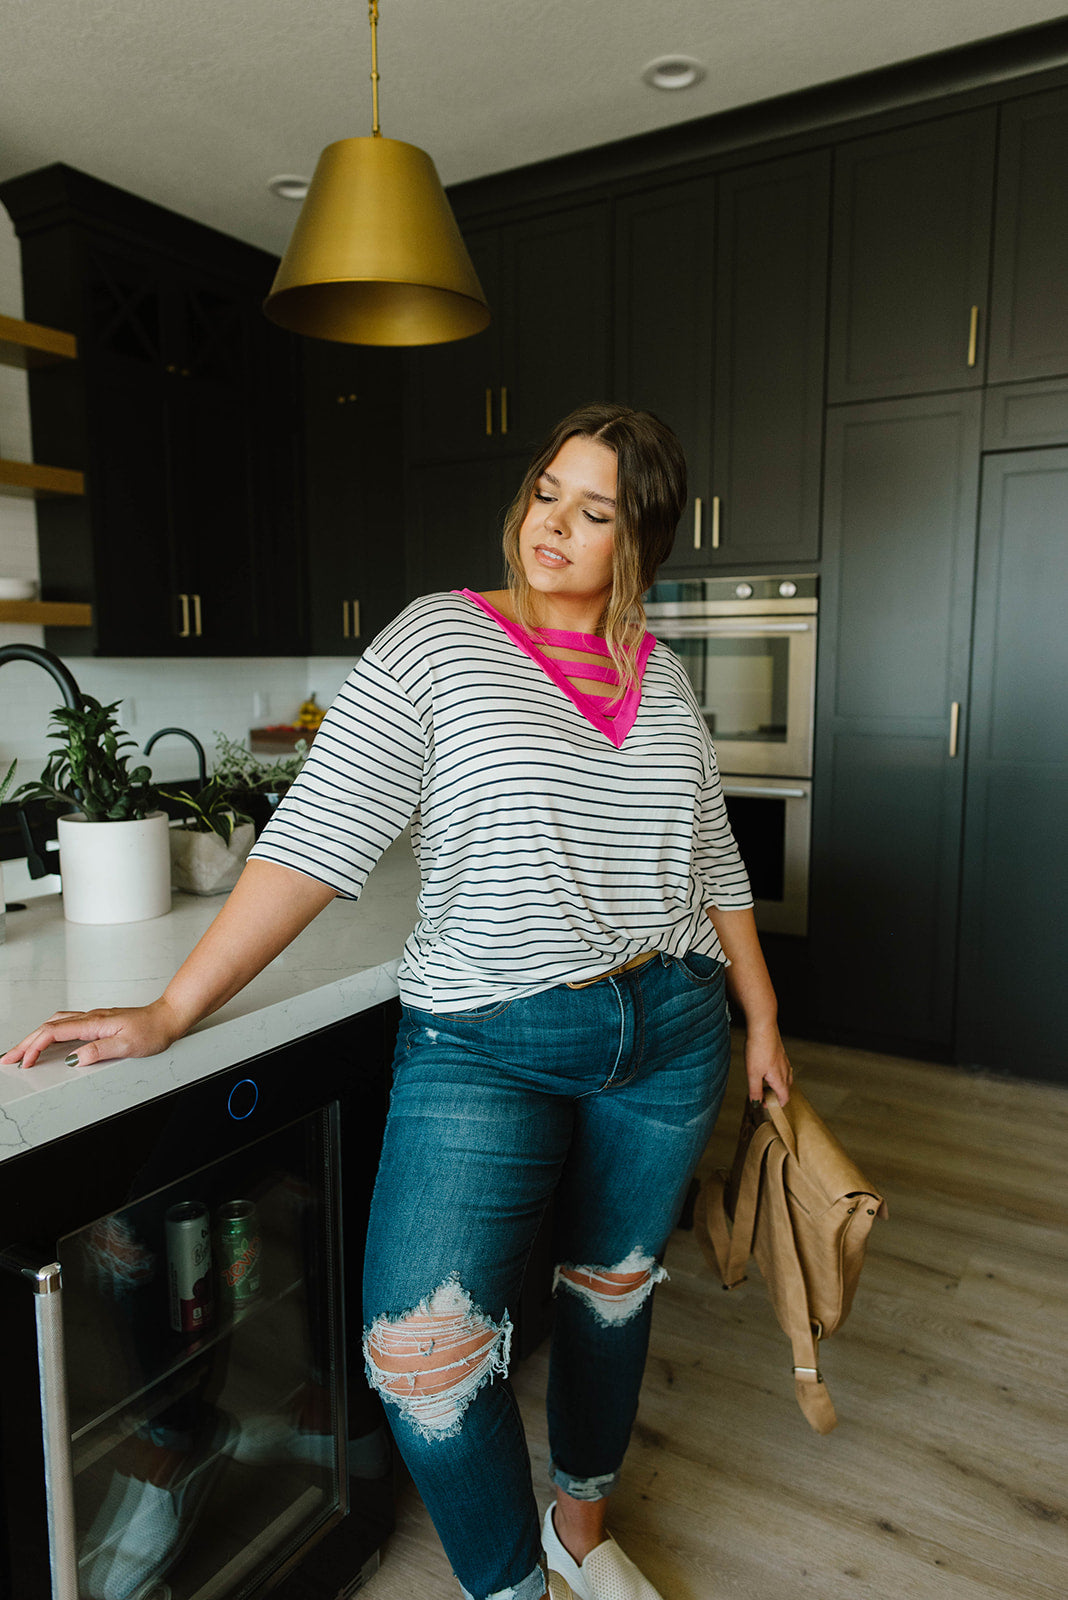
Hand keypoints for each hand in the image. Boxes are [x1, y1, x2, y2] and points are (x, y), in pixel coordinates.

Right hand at [2, 998, 183, 1070]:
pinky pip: (65, 1024)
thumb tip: (73, 1059)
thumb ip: (99, 1051)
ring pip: (54, 1024)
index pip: (53, 1032)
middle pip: (47, 1027)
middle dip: (25, 1043)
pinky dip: (49, 1032)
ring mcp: (93, 1018)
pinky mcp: (97, 1022)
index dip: (35, 1047)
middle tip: (8, 1058)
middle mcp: (90, 1017)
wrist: (167, 1017)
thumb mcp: (127, 1045)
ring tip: (22, 1051)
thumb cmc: (152, 1030)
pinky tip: (47, 1040)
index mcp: (93, 1022)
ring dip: (35, 1037)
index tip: (24, 1061)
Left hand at [744, 1021, 792, 1104]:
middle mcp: (785, 1071)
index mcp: (779, 1079)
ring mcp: (784, 1061)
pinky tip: (766, 1068)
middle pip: (786, 1089)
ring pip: (785, 1078)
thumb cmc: (758, 1048)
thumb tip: (756, 1104)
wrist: (763, 1026)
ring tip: (763, 1083)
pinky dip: (777, 1074)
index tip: (764, 1104)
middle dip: (776, 1095)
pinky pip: (783, 1068)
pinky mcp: (781, 1053)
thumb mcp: (753, 1073)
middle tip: (762, 1094)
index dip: (776, 1105)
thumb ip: (755, 1090)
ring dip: (777, 1084)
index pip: (784, 1098)